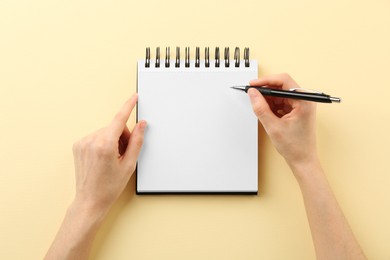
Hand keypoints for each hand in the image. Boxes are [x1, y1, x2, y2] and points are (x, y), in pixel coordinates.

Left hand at [72, 94, 145, 215]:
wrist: (90, 201)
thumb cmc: (109, 187)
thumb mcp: (129, 164)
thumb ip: (137, 141)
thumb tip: (141, 125)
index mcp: (105, 145)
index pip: (119, 119)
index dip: (128, 106)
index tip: (134, 97)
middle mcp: (91, 141)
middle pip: (114, 127)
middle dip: (123, 137)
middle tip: (125, 154)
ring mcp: (82, 143)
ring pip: (105, 132)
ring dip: (113, 140)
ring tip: (113, 159)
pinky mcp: (78, 146)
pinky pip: (96, 137)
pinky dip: (103, 143)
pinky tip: (104, 158)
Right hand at [248, 74, 317, 171]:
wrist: (303, 160)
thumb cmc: (295, 147)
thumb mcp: (273, 126)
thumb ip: (261, 108)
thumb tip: (253, 94)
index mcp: (304, 101)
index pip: (284, 81)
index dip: (266, 81)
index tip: (253, 84)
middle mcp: (305, 100)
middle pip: (282, 86)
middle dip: (266, 90)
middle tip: (252, 94)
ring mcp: (301, 105)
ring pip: (280, 94)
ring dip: (268, 99)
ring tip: (260, 108)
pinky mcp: (296, 110)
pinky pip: (281, 102)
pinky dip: (272, 105)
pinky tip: (266, 113)